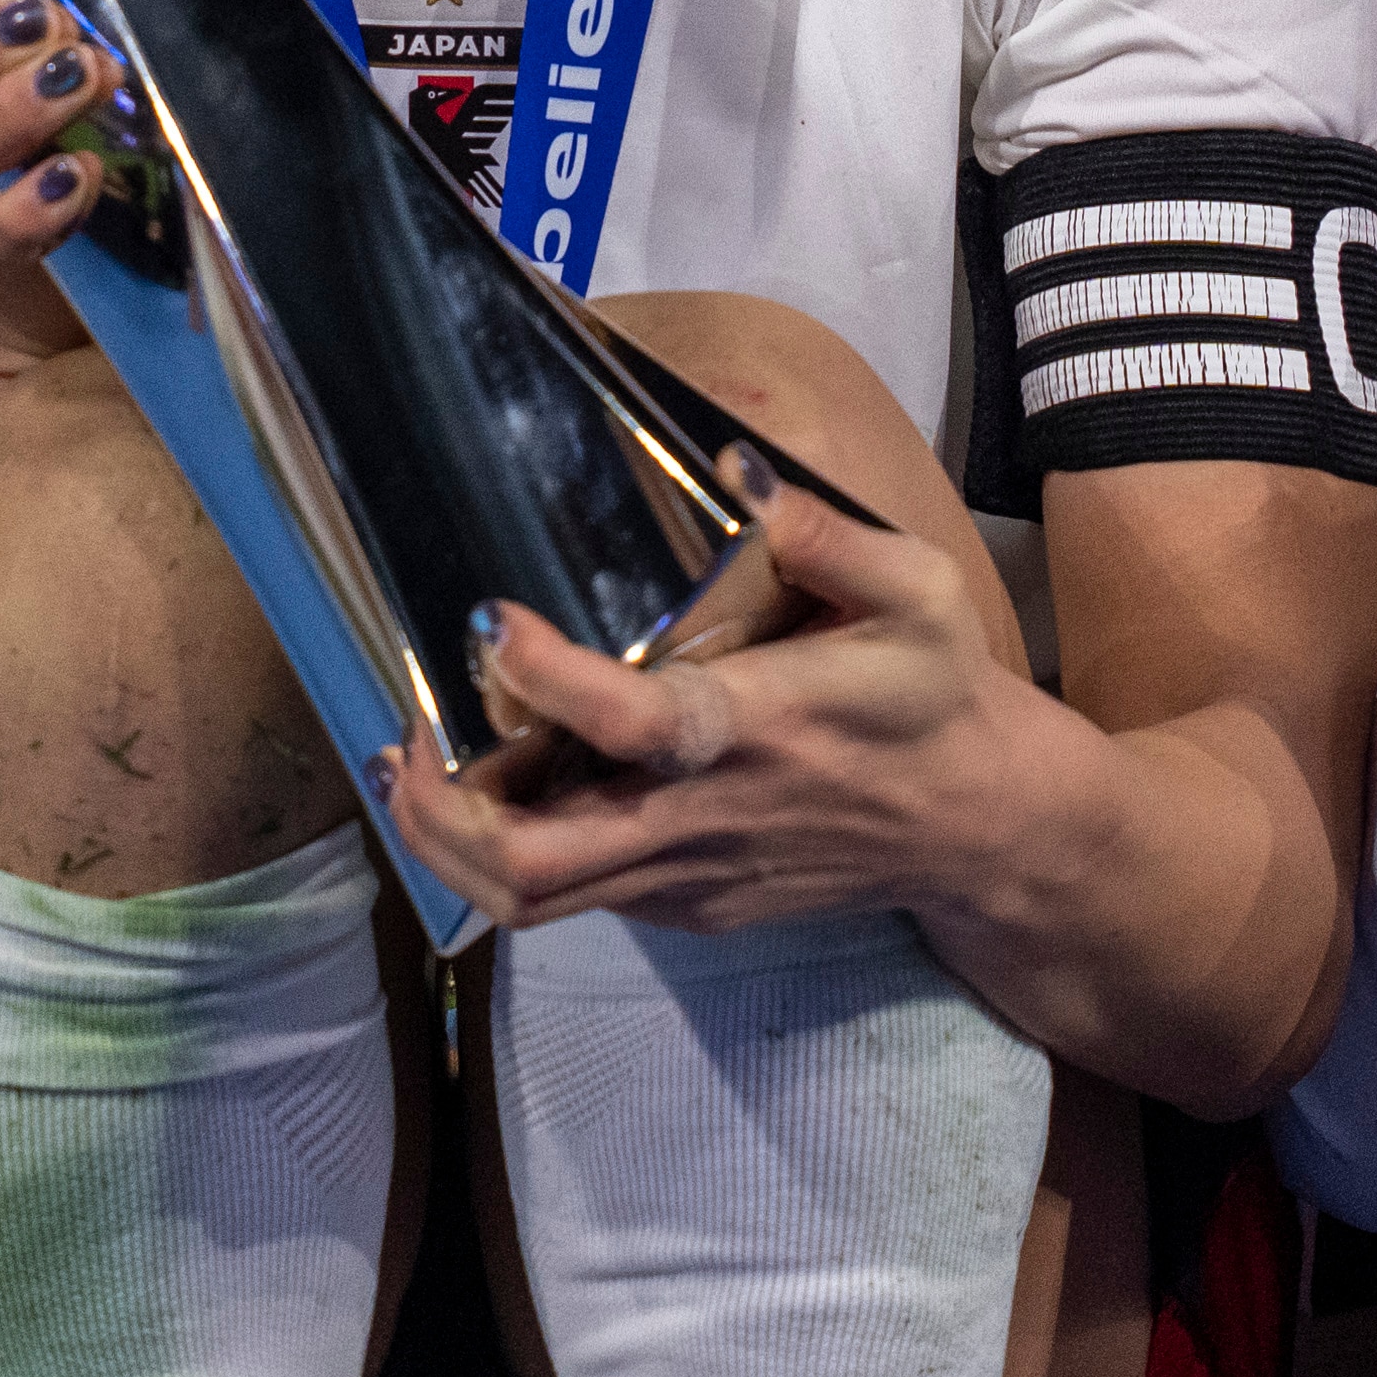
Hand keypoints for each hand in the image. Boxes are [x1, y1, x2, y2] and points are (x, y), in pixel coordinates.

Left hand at [382, 452, 1038, 934]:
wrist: (978, 829)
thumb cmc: (936, 697)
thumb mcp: (919, 592)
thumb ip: (827, 534)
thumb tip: (735, 467)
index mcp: (756, 729)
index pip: (630, 724)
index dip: (543, 680)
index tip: (488, 620)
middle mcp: (705, 817)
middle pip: (534, 862)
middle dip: (439, 811)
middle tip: (399, 736)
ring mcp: (688, 877)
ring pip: (532, 899)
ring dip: (447, 842)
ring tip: (407, 765)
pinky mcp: (685, 909)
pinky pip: (572, 899)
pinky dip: (506, 853)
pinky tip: (485, 786)